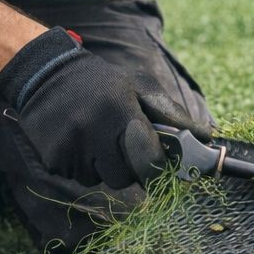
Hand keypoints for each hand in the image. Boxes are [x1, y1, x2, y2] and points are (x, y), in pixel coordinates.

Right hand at [0, 26, 210, 186]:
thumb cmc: (102, 83)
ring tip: (98, 136)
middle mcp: (93, 132)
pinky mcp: (52, 160)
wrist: (46, 74)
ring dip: (106, 166)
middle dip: (132, 168)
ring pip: (102, 179)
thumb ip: (172, 115)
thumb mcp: (139, 87)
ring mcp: (70, 148)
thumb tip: (207, 137)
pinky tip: (79, 140)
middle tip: (126, 146)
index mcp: (120, 111)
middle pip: (126, 177)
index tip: (162, 166)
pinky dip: (84, 165)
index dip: (159, 168)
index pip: (149, 160)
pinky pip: (79, 177)